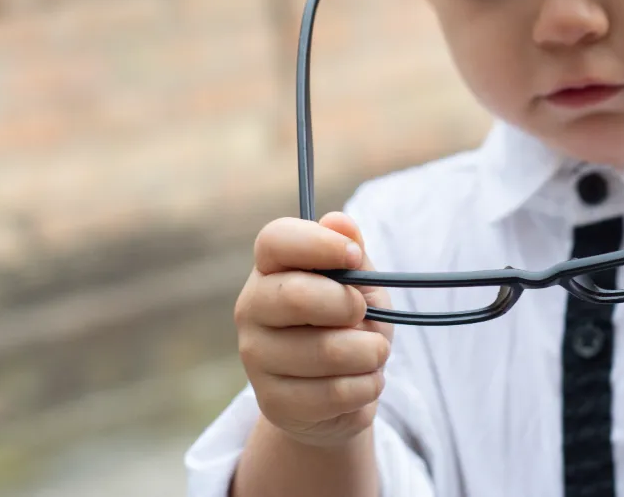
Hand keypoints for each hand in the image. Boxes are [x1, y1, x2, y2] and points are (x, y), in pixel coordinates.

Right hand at [235, 213, 392, 447]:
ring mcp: (256, 357)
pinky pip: (336, 392)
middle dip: (350, 306)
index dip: (319, 243)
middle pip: (298, 296)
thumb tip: (340, 221)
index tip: (352, 255)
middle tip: (363, 315)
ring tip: (372, 352)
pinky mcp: (272, 402)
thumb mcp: (359, 284)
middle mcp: (251, 308)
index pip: (276, 240)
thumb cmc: (348, 325)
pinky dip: (367, 386)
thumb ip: (352, 255)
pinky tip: (362, 382)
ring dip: (370, 352)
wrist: (337, 394)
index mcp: (270, 268)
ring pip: (327, 351)